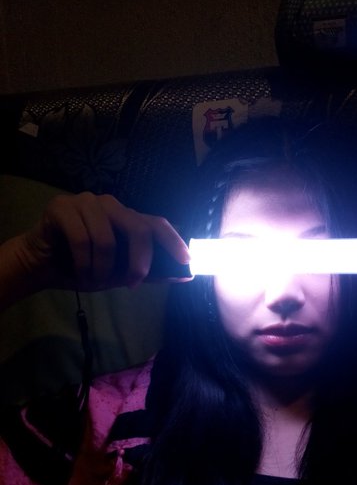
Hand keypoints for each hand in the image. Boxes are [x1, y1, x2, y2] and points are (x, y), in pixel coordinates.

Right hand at [17, 192, 191, 291]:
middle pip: (137, 227)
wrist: (40, 267)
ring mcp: (85, 201)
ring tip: (93, 279)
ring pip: (106, 237)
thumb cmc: (82, 267)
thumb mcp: (120, 274)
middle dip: (139, 260)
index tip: (187, 261)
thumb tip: (184, 275)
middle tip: (133, 283)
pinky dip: (83, 263)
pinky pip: (81, 237)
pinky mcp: (61, 206)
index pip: (156, 223)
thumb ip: (149, 272)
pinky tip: (79, 272)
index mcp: (126, 217)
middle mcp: (110, 204)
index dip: (173, 241)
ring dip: (102, 267)